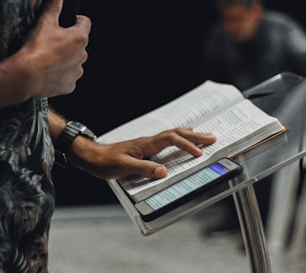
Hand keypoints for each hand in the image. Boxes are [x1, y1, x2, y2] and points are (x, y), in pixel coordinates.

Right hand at [19, 0, 91, 97]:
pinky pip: (69, 77)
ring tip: (50, 59)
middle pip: (79, 45)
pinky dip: (62, 74)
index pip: (85, 23)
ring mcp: (77, 72)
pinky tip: (50, 72)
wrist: (27, 75)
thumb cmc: (37, 48)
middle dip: (69, 42)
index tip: (71, 20)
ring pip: (75, 62)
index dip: (78, 20)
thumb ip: (53, 4)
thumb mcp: (45, 22)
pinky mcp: (71, 85)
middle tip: (53, 43)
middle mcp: (83, 56)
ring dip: (66, 59)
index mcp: (80, 38)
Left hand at [69, 126, 215, 179]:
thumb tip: (164, 171)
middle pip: (176, 134)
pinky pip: (167, 139)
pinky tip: (182, 137)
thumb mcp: (123, 167)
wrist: (93, 156)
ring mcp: (148, 143)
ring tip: (204, 134)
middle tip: (212, 137)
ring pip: (173, 135)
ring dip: (190, 135)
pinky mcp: (146, 148)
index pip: (171, 139)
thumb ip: (144, 168)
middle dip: (195, 136)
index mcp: (146, 144)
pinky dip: (179, 137)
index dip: (186, 145)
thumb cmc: (106, 162)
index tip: (199, 153)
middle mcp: (149, 141)